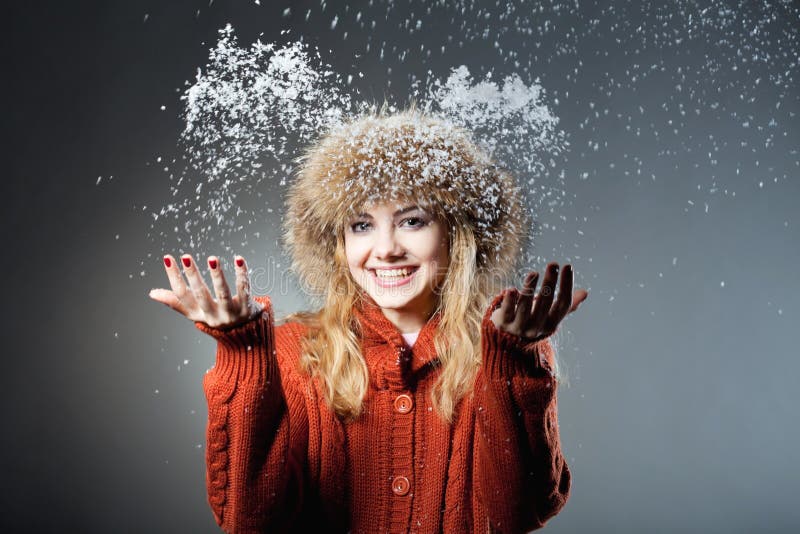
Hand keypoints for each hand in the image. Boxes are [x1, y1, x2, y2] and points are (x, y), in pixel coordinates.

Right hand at [148, 253, 263, 328]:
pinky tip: (239, 259)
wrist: (246, 335)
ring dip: (217, 275)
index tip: (168, 258)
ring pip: (223, 293)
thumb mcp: (196, 312)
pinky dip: (242, 275)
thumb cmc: (216, 317)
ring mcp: (231, 313)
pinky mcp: (248, 308)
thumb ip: (176, 302)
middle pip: (201, 294)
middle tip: (186, 257)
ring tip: (212, 259)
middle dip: (193, 276)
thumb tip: (152, 293)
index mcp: (198, 313)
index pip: (182, 295)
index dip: (174, 277)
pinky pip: (244, 289)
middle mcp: (213, 315)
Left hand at [490, 262, 587, 341]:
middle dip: (550, 283)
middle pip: (545, 303)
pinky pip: (507, 311)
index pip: (563, 304)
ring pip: (525, 307)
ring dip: (530, 288)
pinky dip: (510, 301)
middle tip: (553, 264)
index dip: (566, 285)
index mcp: (551, 324)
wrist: (506, 344)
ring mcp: (519, 327)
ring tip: (534, 273)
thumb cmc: (531, 323)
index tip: (567, 266)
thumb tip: (585, 293)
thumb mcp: (549, 317)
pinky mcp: (503, 324)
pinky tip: (511, 289)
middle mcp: (537, 327)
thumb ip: (565, 306)